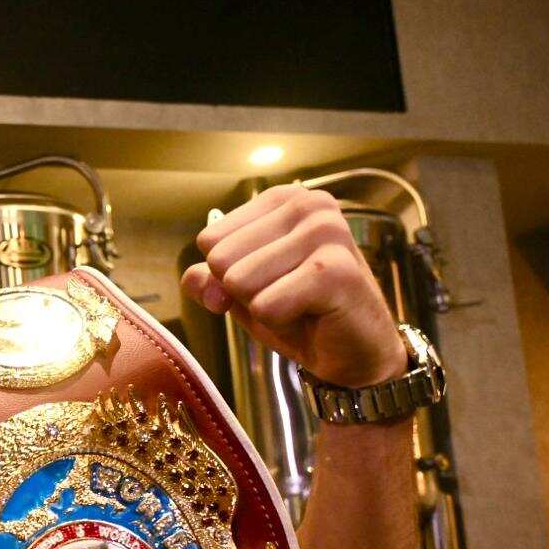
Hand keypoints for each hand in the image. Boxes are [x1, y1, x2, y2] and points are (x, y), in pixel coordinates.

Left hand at [181, 184, 406, 387]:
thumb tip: (194, 279)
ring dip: (262, 307)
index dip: (225, 275)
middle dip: (243, 292)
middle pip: (221, 259)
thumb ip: (208, 279)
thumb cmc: (299, 312)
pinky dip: (279, 321)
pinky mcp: (336, 271)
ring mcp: (326, 232)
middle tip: (284, 297)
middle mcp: (307, 204)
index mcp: (282, 199)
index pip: (210, 240)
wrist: (354, 350)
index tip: (264, 282)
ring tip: (298, 304)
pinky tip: (312, 315)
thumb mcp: (242, 292)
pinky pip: (265, 306)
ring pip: (240, 282)